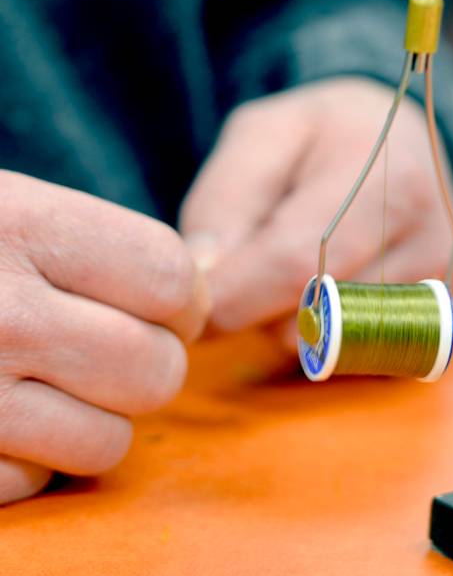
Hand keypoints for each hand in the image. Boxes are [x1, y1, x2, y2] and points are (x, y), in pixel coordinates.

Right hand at [0, 171, 207, 504]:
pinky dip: (28, 464)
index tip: (162, 304)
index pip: (171, 278)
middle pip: (154, 371)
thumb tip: (191, 295)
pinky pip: (34, 487)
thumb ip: (94, 245)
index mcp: (23, 227)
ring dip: (93, 422)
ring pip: (107, 444)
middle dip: (147, 365)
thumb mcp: (8, 208)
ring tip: (50, 385)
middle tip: (108, 349)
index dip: (181, 298)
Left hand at [180, 78, 452, 333]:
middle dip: (258, 308)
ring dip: (291, 323)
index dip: (229, 295)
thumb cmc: (320, 134)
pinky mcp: (444, 318)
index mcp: (387, 176)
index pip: (294, 263)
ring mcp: (443, 284)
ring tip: (289, 271)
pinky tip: (324, 290)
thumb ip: (225, 198)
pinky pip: (361, 357)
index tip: (189, 302)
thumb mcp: (260, 133)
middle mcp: (431, 236)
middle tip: (244, 268)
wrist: (398, 139)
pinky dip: (327, 336)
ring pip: (334, 346)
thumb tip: (206, 278)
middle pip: (314, 316)